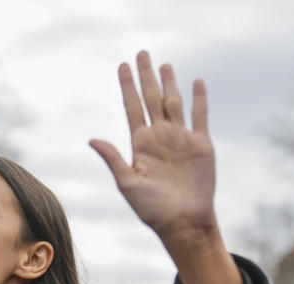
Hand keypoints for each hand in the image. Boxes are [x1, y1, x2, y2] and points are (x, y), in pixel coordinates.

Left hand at [90, 50, 215, 242]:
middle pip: (152, 99)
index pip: (132, 107)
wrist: (182, 222)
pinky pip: (200, 116)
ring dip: (169, 83)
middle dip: (146, 76)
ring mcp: (181, 139)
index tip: (122, 65)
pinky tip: (196, 82)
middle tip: (142, 52)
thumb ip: (113, 159)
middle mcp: (160, 137)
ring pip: (174, 103)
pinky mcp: (201, 145)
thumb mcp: (127, 183)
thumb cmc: (152, 208)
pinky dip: (199, 99)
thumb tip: (92, 139)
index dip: (127, 86)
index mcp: (140, 144)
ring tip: (164, 64)